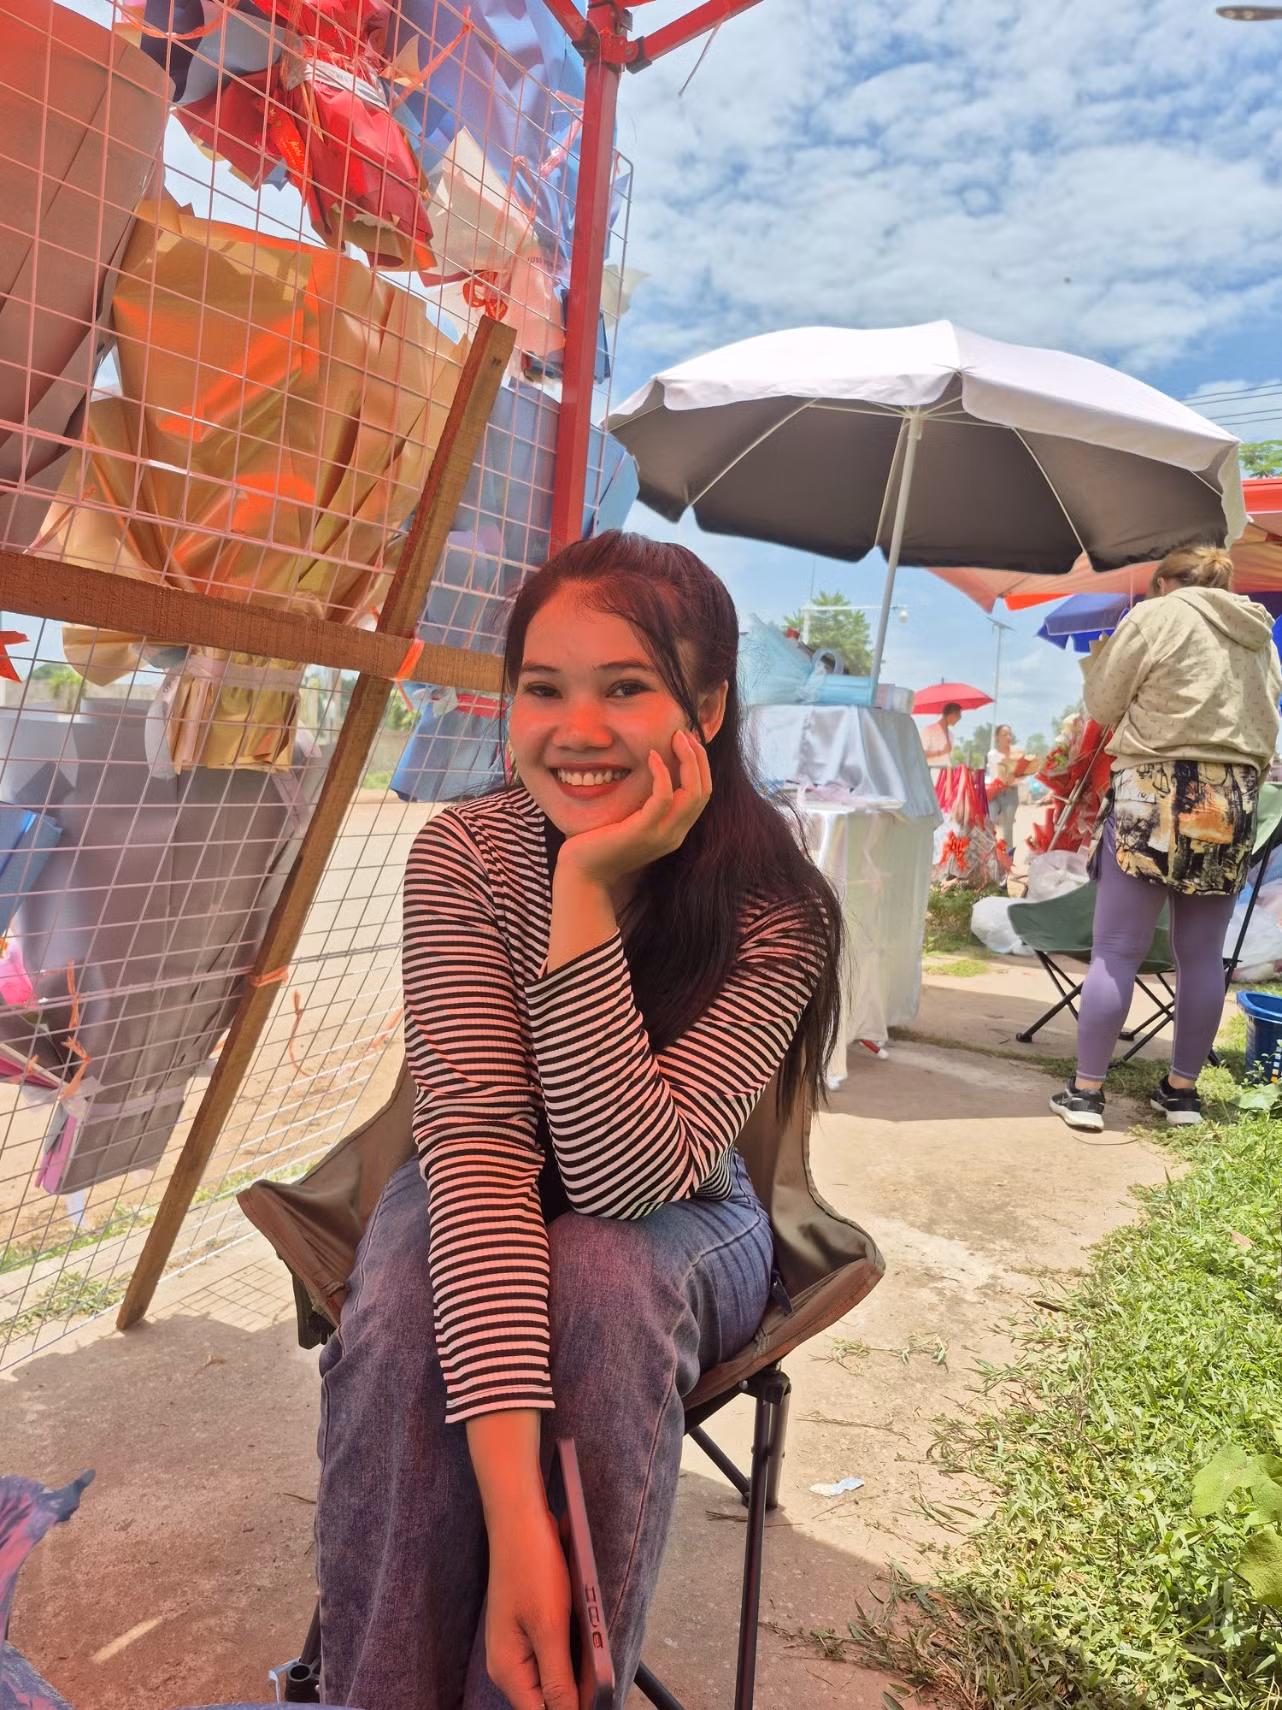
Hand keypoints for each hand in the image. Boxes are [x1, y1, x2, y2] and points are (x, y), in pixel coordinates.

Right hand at [483, 1503, 577, 1709]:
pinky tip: (579, 1626)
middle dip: (575, 1688)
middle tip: (596, 1660)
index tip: (597, 1693)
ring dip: (573, 1667)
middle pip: (546, 1698)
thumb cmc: (532, 1566)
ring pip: (550, 1675)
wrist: (519, 1518)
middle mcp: (507, 1664)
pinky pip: (549, 1653)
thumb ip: (558, 1679)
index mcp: (508, 1671)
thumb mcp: (550, 1627)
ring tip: (588, 1638)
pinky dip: (567, 1647)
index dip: (572, 1709)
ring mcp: (515, 1645)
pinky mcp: (524, 1627)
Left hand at [557, 728, 712, 888]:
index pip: (702, 794)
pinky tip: (651, 756)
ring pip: (692, 793)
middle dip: (698, 757)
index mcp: (675, 832)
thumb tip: (647, 776)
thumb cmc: (600, 845)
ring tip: (676, 737)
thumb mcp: (630, 823)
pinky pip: (663, 798)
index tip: (687, 741)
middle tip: (684, 732)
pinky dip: (662, 774)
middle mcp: (675, 835)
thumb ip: (644, 805)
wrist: (582, 875)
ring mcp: (661, 836)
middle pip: (703, 791)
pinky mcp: (642, 832)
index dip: (700, 765)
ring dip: (688, 760)